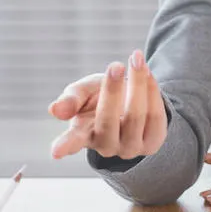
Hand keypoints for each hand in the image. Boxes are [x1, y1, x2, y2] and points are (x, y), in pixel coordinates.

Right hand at [49, 50, 166, 160]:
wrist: (131, 100)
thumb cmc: (99, 97)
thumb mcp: (83, 92)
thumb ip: (71, 99)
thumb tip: (55, 110)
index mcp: (82, 134)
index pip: (72, 142)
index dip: (64, 146)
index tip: (55, 152)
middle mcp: (105, 146)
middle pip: (109, 121)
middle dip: (113, 91)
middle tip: (115, 65)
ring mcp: (130, 148)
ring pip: (136, 117)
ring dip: (137, 84)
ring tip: (136, 59)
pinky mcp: (152, 143)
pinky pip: (155, 116)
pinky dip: (152, 91)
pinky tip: (147, 74)